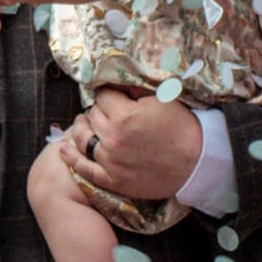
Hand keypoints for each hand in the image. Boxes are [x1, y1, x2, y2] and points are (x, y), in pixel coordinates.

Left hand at [59, 87, 200, 201]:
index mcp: (125, 116)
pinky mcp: (112, 180)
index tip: (116, 97)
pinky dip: (71, 157)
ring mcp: (110, 161)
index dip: (110, 94)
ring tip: (84, 123)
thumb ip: (134, 88)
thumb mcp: (162, 98)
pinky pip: (83, 168)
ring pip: (83, 138)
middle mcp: (113, 139)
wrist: (198, 163)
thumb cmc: (182, 127)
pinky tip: (64, 148)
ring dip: (82, 128)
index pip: (102, 96)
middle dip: (99, 110)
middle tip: (109, 112)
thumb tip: (114, 80)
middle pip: (92, 115)